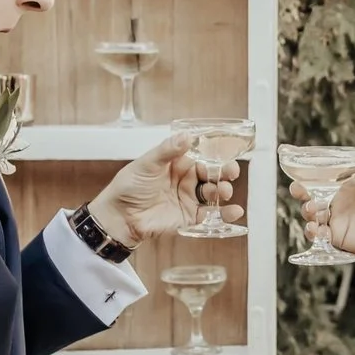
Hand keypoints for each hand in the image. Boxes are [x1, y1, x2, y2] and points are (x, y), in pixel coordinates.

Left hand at [93, 131, 236, 243]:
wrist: (119, 216)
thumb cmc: (129, 186)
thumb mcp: (147, 163)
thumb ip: (168, 150)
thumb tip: (187, 136)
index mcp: (177, 164)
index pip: (202, 157)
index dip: (216, 157)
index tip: (226, 156)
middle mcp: (186, 181)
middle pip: (212, 175)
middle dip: (224, 173)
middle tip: (230, 173)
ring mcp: (189, 199)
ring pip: (214, 193)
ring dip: (223, 190)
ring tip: (223, 190)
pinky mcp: (189, 218)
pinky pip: (211, 215)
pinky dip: (225, 213)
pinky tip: (234, 211)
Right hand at [292, 151, 354, 260]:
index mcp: (343, 183)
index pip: (320, 174)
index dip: (305, 170)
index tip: (293, 164)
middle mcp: (334, 199)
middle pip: (308, 193)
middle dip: (299, 191)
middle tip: (298, 190)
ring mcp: (333, 217)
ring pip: (310, 213)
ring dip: (307, 211)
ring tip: (312, 210)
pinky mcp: (334, 235)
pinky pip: (317, 233)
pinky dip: (312, 232)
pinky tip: (316, 231)